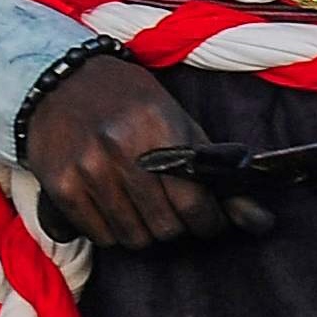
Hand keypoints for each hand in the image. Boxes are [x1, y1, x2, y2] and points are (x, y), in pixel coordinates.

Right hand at [21, 54, 264, 247]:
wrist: (57, 79)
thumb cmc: (126, 100)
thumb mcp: (175, 119)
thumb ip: (213, 169)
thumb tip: (259, 221)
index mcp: (158, 127)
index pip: (193, 203)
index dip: (208, 222)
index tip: (207, 220)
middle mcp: (120, 148)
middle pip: (165, 227)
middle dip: (175, 226)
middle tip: (169, 209)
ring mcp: (87, 167)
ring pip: (132, 237)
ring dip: (142, 230)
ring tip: (139, 207)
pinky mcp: (61, 184)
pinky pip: (99, 235)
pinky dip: (110, 229)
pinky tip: (110, 205)